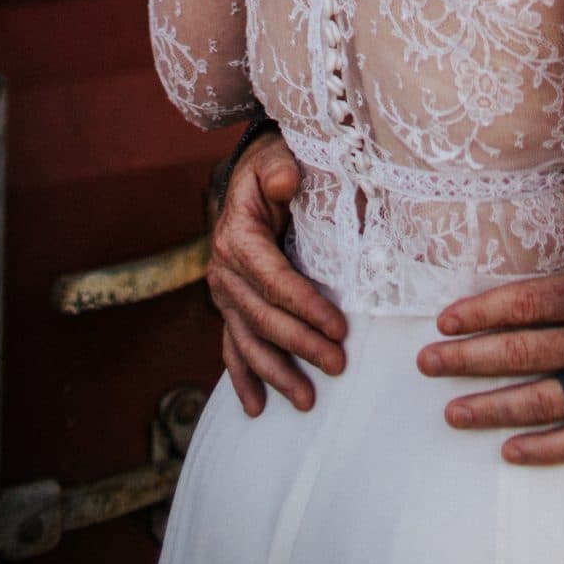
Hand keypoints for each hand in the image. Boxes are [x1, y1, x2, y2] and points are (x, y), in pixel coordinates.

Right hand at [205, 132, 347, 416]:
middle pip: (264, 318)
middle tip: (338, 365)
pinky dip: (242, 378)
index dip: (306, 307)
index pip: (275, 281)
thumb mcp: (276, 155)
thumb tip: (287, 180)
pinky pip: (232, 347)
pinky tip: (255, 408)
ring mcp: (224, 293)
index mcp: (238, 238)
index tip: (340, 328)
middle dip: (300, 346)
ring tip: (307, 401)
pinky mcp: (230, 305)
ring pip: (248, 341)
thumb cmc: (273, 163)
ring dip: (276, 374)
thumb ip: (280, 167)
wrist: (251, 171)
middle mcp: (224, 271)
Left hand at [416, 263, 563, 465]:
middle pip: (521, 351)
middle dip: (468, 358)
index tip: (446, 319)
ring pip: (542, 400)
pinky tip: (512, 452)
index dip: (482, 312)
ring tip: (452, 412)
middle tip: (427, 362)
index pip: (526, 303)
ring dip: (492, 407)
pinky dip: (546, 449)